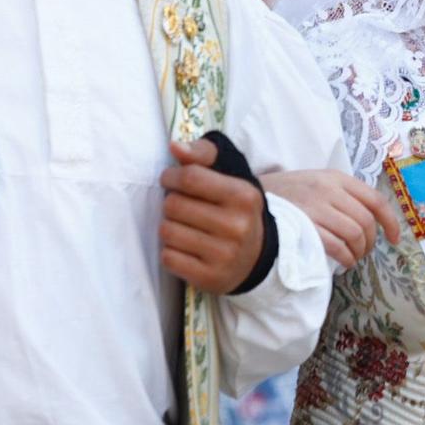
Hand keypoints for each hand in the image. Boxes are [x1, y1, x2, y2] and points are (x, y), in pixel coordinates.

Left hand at [159, 139, 265, 293]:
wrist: (257, 256)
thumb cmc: (235, 210)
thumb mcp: (231, 176)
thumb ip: (204, 154)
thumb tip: (174, 146)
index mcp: (244, 196)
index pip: (190, 177)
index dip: (171, 177)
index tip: (171, 180)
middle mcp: (237, 226)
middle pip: (174, 205)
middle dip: (170, 203)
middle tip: (181, 207)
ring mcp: (224, 255)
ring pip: (167, 232)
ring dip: (169, 227)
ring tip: (184, 227)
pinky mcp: (210, 278)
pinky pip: (168, 258)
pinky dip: (171, 251)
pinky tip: (186, 248)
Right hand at [260, 170, 401, 268]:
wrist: (246, 198)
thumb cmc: (283, 195)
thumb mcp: (313, 183)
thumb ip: (339, 195)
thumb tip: (368, 220)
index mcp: (335, 178)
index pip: (374, 199)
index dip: (390, 221)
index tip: (395, 238)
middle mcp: (328, 190)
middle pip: (366, 221)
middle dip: (370, 243)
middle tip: (363, 252)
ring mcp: (316, 207)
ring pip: (354, 235)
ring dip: (358, 252)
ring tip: (351, 258)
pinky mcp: (305, 226)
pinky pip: (337, 247)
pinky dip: (345, 258)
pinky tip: (342, 263)